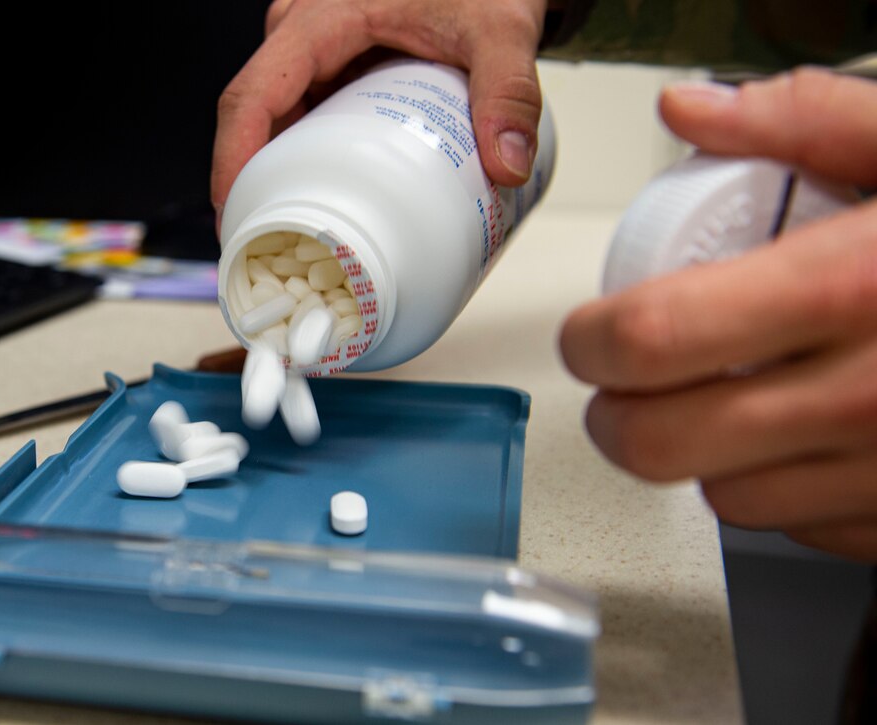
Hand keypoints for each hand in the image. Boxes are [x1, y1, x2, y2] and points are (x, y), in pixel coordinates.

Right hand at [211, 0, 548, 232]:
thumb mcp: (498, 29)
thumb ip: (509, 90)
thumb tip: (506, 165)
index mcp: (322, 16)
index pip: (253, 94)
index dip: (234, 160)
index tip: (237, 213)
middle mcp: (303, 30)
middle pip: (256, 118)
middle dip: (255, 185)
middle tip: (274, 246)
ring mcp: (312, 50)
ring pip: (276, 122)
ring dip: (279, 177)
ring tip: (299, 234)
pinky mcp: (329, 66)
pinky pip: (301, 117)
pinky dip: (305, 160)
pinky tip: (325, 198)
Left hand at [560, 68, 876, 560]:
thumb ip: (804, 119)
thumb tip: (692, 112)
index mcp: (853, 285)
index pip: (655, 340)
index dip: (592, 343)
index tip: (589, 333)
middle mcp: (871, 393)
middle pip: (661, 442)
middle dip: (617, 415)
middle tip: (622, 384)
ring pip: (724, 496)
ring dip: (701, 453)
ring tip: (726, 399)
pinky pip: (801, 528)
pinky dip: (779, 488)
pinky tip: (805, 435)